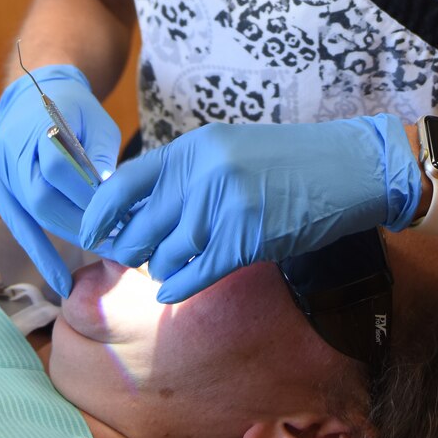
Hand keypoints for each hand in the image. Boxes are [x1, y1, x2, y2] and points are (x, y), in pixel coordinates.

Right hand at [0, 65, 120, 295]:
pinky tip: (60, 279)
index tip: (116, 211)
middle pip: (41, 196)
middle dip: (79, 221)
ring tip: (98, 250)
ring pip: (31, 214)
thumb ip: (102, 156)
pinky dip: (40, 253)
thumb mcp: (98, 122)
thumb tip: (111, 195)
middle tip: (113, 238)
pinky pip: (18, 225)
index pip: (57, 166)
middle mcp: (8, 149)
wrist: (32, 99)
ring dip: (66, 236)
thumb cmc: (74, 111)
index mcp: (34, 124)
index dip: (86, 192)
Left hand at [77, 115, 421, 302]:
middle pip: (139, 227)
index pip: (124, 183)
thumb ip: (184, 176)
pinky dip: (178, 286)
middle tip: (134, 259)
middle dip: (130, 250)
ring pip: (165, 255)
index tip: (88, 235)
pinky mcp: (246, 238)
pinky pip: (194, 273)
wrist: (349, 167)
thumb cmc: (289, 163)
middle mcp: (203, 173)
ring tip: (169, 268)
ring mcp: (224, 205)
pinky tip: (173, 290)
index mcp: (193, 148)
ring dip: (161, 269)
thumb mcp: (228, 151)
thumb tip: (135, 215)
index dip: (98, 214)